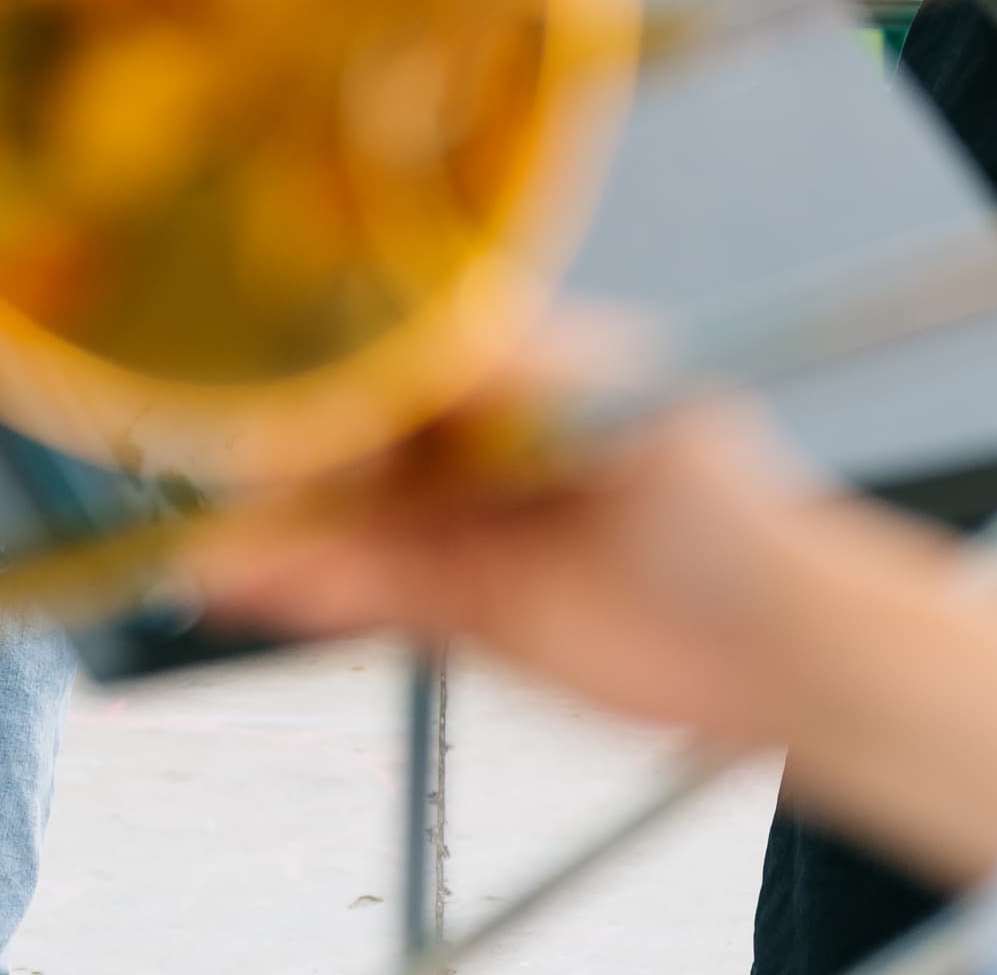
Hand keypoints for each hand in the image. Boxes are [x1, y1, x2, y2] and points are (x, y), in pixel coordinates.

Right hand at [200, 393, 822, 754]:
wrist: (778, 657)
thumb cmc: (738, 521)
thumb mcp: (643, 425)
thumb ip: (541, 388)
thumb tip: (454, 340)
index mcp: (526, 371)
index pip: (406, 358)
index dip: (339, 375)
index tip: (282, 392)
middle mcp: (483, 439)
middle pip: (359, 438)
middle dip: (292, 460)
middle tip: (229, 480)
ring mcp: (464, 521)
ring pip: (350, 519)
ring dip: (281, 534)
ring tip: (218, 553)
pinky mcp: (458, 601)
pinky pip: (365, 587)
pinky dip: (303, 586)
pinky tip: (249, 586)